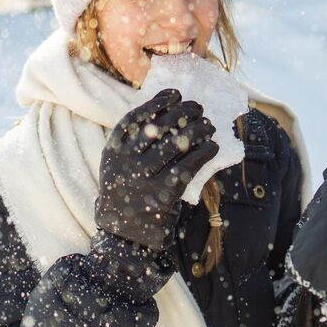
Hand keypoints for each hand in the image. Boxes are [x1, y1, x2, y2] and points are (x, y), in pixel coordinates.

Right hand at [95, 88, 217, 254]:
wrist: (124, 232)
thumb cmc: (128, 189)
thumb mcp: (118, 163)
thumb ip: (134, 141)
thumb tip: (168, 109)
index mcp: (113, 150)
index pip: (135, 118)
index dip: (157, 103)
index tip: (176, 94)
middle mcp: (126, 162)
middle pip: (159, 127)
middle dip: (182, 112)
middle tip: (198, 107)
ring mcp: (144, 178)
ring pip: (176, 144)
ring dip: (197, 130)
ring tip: (209, 124)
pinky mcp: (162, 194)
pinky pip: (188, 166)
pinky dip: (203, 153)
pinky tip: (212, 146)